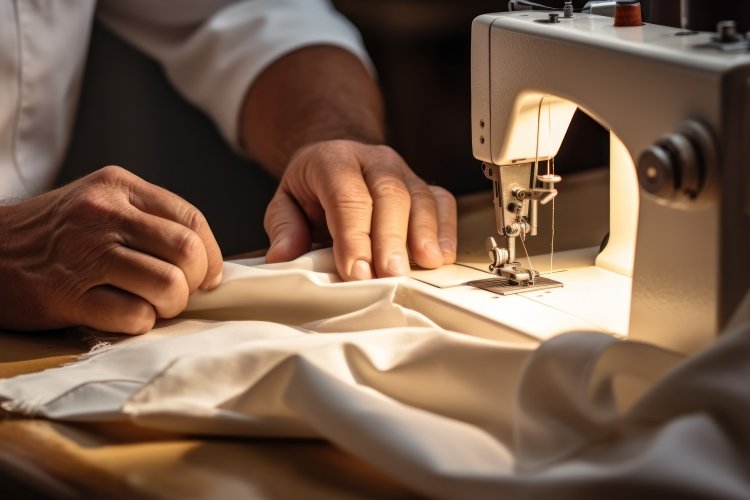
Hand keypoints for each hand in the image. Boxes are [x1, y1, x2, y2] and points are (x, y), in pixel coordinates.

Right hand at [0, 166, 222, 333]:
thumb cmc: (51, 234)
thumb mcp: (98, 204)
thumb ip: (147, 220)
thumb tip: (203, 260)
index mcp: (119, 186)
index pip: (191, 219)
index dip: (211, 255)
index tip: (207, 276)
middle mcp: (105, 214)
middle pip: (187, 251)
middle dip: (195, 281)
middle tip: (179, 293)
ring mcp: (85, 253)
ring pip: (168, 284)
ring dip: (170, 305)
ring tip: (152, 306)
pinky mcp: (67, 294)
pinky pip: (134, 316)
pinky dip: (140, 323)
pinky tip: (123, 316)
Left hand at [263, 140, 456, 279]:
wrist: (338, 161)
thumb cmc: (313, 188)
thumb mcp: (286, 202)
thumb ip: (284, 227)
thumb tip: (282, 256)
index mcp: (334, 160)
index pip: (347, 196)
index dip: (353, 235)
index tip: (356, 271)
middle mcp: (374, 160)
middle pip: (390, 195)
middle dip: (391, 238)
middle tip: (391, 275)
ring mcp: (403, 170)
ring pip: (419, 197)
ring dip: (423, 235)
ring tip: (424, 266)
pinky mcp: (424, 185)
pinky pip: (442, 202)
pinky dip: (445, 230)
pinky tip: (440, 256)